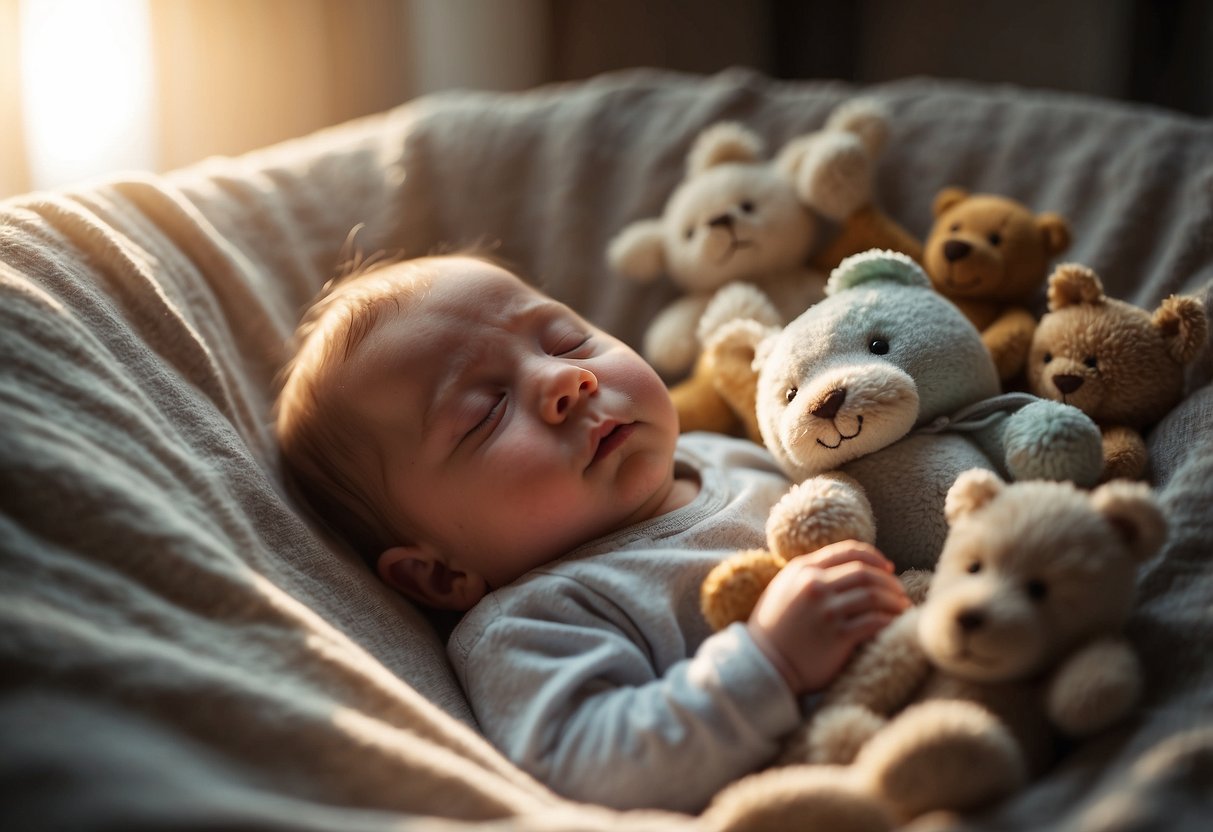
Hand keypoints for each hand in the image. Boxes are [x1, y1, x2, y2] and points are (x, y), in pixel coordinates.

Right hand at [746, 540, 908, 694]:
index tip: (887, 568)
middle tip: (900, 592)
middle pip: (865, 573)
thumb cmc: (774, 630)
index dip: (874, 557)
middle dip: (889, 581)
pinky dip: (890, 621)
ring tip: (902, 608)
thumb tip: (844, 569)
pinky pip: (874, 621)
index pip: (848, 551)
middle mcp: (814, 585)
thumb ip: (808, 574)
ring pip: (874, 595)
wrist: (763, 665)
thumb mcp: (783, 589)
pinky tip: (895, 625)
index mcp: (802, 570)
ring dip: (894, 601)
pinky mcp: (838, 636)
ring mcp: (826, 610)